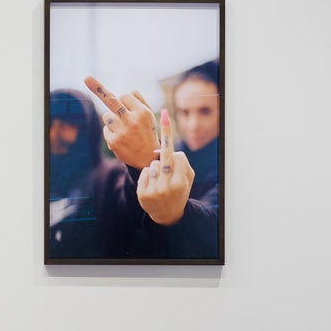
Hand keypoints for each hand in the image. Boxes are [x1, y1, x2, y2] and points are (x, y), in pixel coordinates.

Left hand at [84, 75, 160, 170]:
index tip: (124, 102)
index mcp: (142, 112)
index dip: (125, 101)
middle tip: (86, 78)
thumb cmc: (147, 132)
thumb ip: (139, 101)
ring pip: (106, 115)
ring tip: (124, 129)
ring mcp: (122, 132)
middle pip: (111, 100)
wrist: (148, 158)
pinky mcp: (114, 141)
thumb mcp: (149, 115)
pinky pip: (105, 128)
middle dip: (98, 88)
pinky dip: (111, 131)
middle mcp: (132, 121)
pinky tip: (121, 138)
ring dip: (112, 119)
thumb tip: (128, 91)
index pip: (125, 96)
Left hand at [135, 109, 195, 225]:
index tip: (166, 118)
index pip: (176, 155)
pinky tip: (152, 183)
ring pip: (152, 164)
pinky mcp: (142, 194)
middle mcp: (167, 187)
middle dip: (164, 139)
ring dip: (156, 166)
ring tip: (160, 177)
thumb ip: (182, 163)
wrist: (167, 215)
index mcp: (180, 182)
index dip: (174, 148)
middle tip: (164, 115)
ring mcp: (153, 191)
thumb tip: (169, 149)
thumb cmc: (180, 190)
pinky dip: (148, 174)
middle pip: (163, 157)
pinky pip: (144, 172)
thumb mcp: (188, 178)